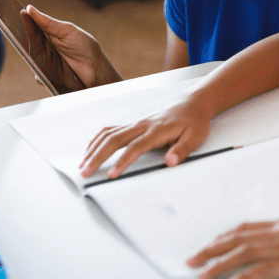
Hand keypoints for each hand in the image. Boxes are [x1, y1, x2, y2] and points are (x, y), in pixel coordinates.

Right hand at [22, 5, 121, 89]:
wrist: (95, 69)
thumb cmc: (84, 47)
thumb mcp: (67, 31)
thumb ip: (48, 22)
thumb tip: (30, 9)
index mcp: (49, 33)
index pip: (34, 25)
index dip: (27, 20)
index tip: (22, 13)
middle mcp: (44, 47)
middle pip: (29, 42)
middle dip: (26, 37)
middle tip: (27, 32)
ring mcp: (44, 62)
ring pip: (30, 59)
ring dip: (34, 57)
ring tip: (43, 54)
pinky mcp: (45, 76)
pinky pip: (37, 75)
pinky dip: (40, 73)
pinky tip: (49, 70)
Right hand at [79, 95, 212, 178]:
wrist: (191, 104)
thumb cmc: (194, 122)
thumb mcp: (195, 137)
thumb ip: (182, 150)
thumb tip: (171, 162)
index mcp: (157, 130)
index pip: (135, 147)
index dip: (122, 161)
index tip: (112, 174)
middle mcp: (142, 125)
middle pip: (114, 140)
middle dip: (98, 156)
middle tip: (86, 172)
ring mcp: (136, 124)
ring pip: (109, 134)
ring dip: (94, 149)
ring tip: (83, 165)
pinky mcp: (133, 125)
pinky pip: (110, 130)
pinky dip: (98, 139)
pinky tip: (90, 150)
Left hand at [187, 218, 278, 278]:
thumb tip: (277, 243)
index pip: (243, 228)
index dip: (222, 237)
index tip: (208, 245)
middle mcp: (278, 232)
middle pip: (235, 239)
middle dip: (211, 249)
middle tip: (193, 260)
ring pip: (242, 254)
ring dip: (218, 264)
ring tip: (202, 273)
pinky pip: (260, 272)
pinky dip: (242, 278)